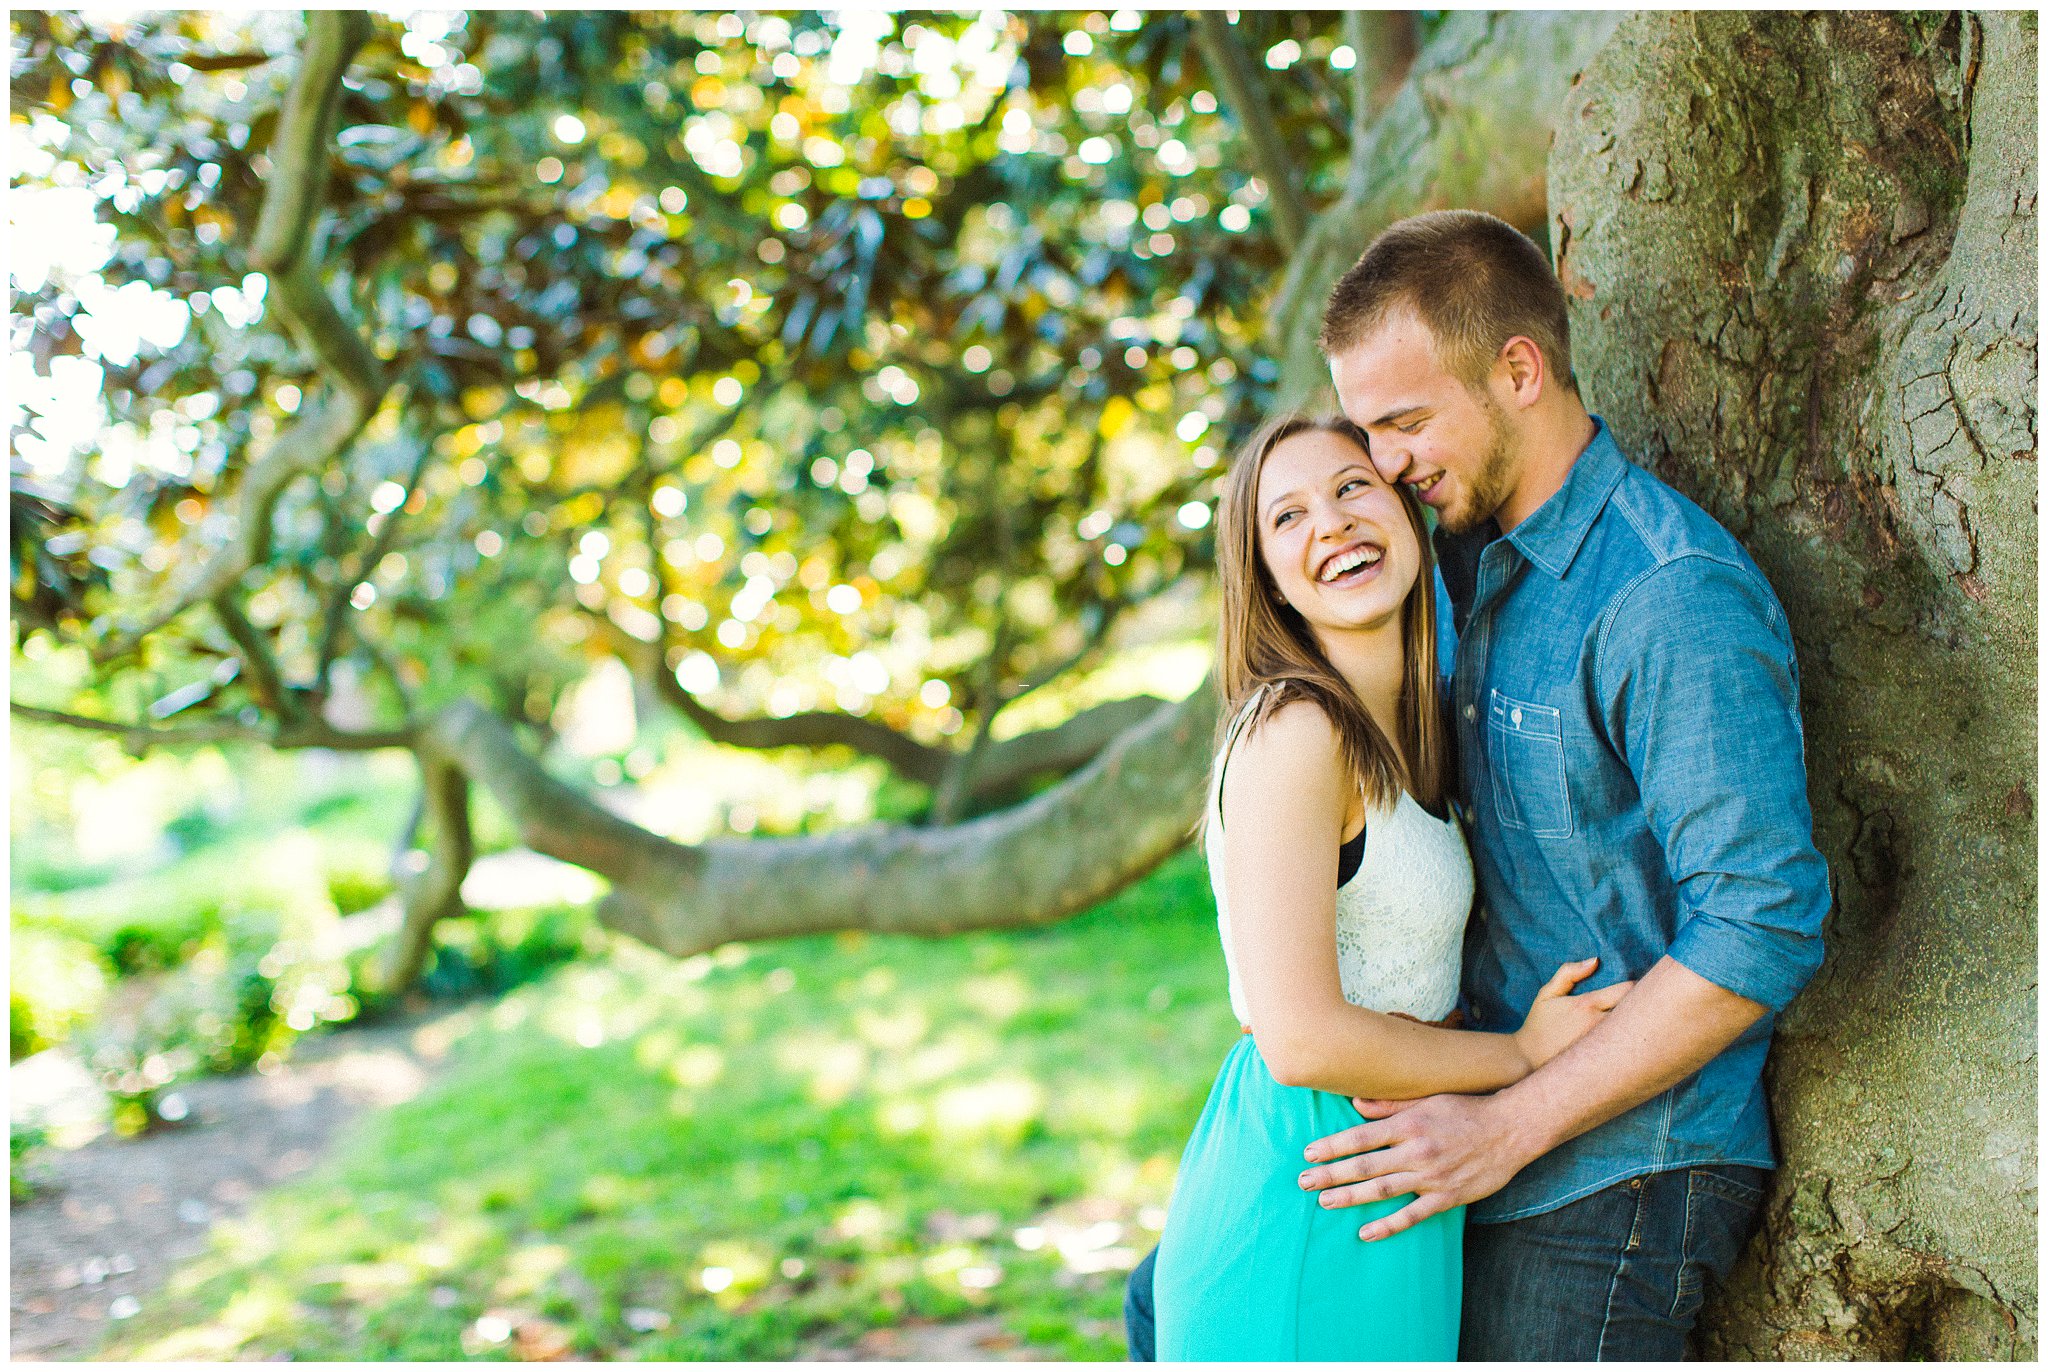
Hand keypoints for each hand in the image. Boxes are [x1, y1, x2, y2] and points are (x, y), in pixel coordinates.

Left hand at [1295, 1093, 1532, 1240]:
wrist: (1510, 1129)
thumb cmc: (1465, 1109)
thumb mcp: (1426, 1098)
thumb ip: (1389, 1103)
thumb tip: (1354, 1103)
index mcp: (1408, 1123)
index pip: (1360, 1137)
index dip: (1332, 1146)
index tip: (1308, 1153)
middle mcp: (1416, 1150)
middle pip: (1364, 1165)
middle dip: (1330, 1174)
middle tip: (1303, 1182)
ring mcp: (1431, 1176)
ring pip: (1382, 1190)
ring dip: (1350, 1197)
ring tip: (1324, 1202)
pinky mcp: (1446, 1197)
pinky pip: (1412, 1215)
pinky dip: (1388, 1225)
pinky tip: (1365, 1232)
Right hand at [1513, 957, 1632, 1070]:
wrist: (1530, 1059)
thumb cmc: (1539, 1025)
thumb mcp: (1547, 994)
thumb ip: (1569, 973)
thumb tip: (1596, 960)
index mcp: (1587, 1005)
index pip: (1627, 990)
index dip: (1635, 985)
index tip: (1633, 986)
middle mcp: (1600, 1024)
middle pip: (1638, 1011)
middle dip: (1643, 1004)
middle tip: (1643, 1002)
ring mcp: (1604, 1044)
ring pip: (1636, 1031)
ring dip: (1640, 1023)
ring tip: (1641, 1020)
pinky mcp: (1606, 1060)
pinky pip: (1628, 1046)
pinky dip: (1633, 1040)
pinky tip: (1630, 1039)